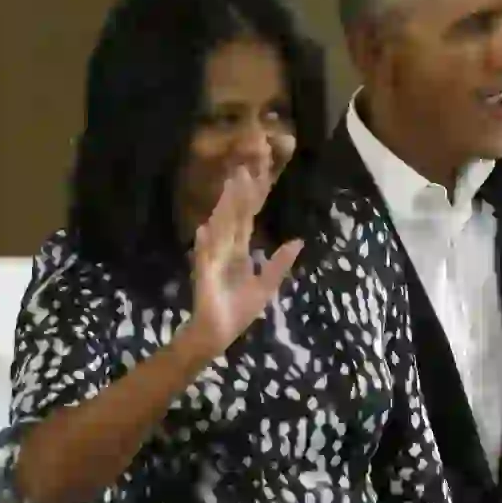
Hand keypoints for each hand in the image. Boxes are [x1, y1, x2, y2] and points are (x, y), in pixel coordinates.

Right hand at [189, 167, 302, 354]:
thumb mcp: (267, 285)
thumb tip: (298, 241)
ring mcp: (212, 260)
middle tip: (241, 168)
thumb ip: (279, 263)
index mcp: (239, 251)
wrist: (218, 334)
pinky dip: (205, 245)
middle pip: (233, 217)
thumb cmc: (239, 310)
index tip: (253, 176)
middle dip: (237, 195)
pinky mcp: (204, 277)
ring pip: (220, 230)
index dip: (250, 200)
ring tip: (229, 187)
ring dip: (224, 209)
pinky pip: (204, 259)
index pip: (245, 220)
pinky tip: (205, 230)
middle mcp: (225, 250)